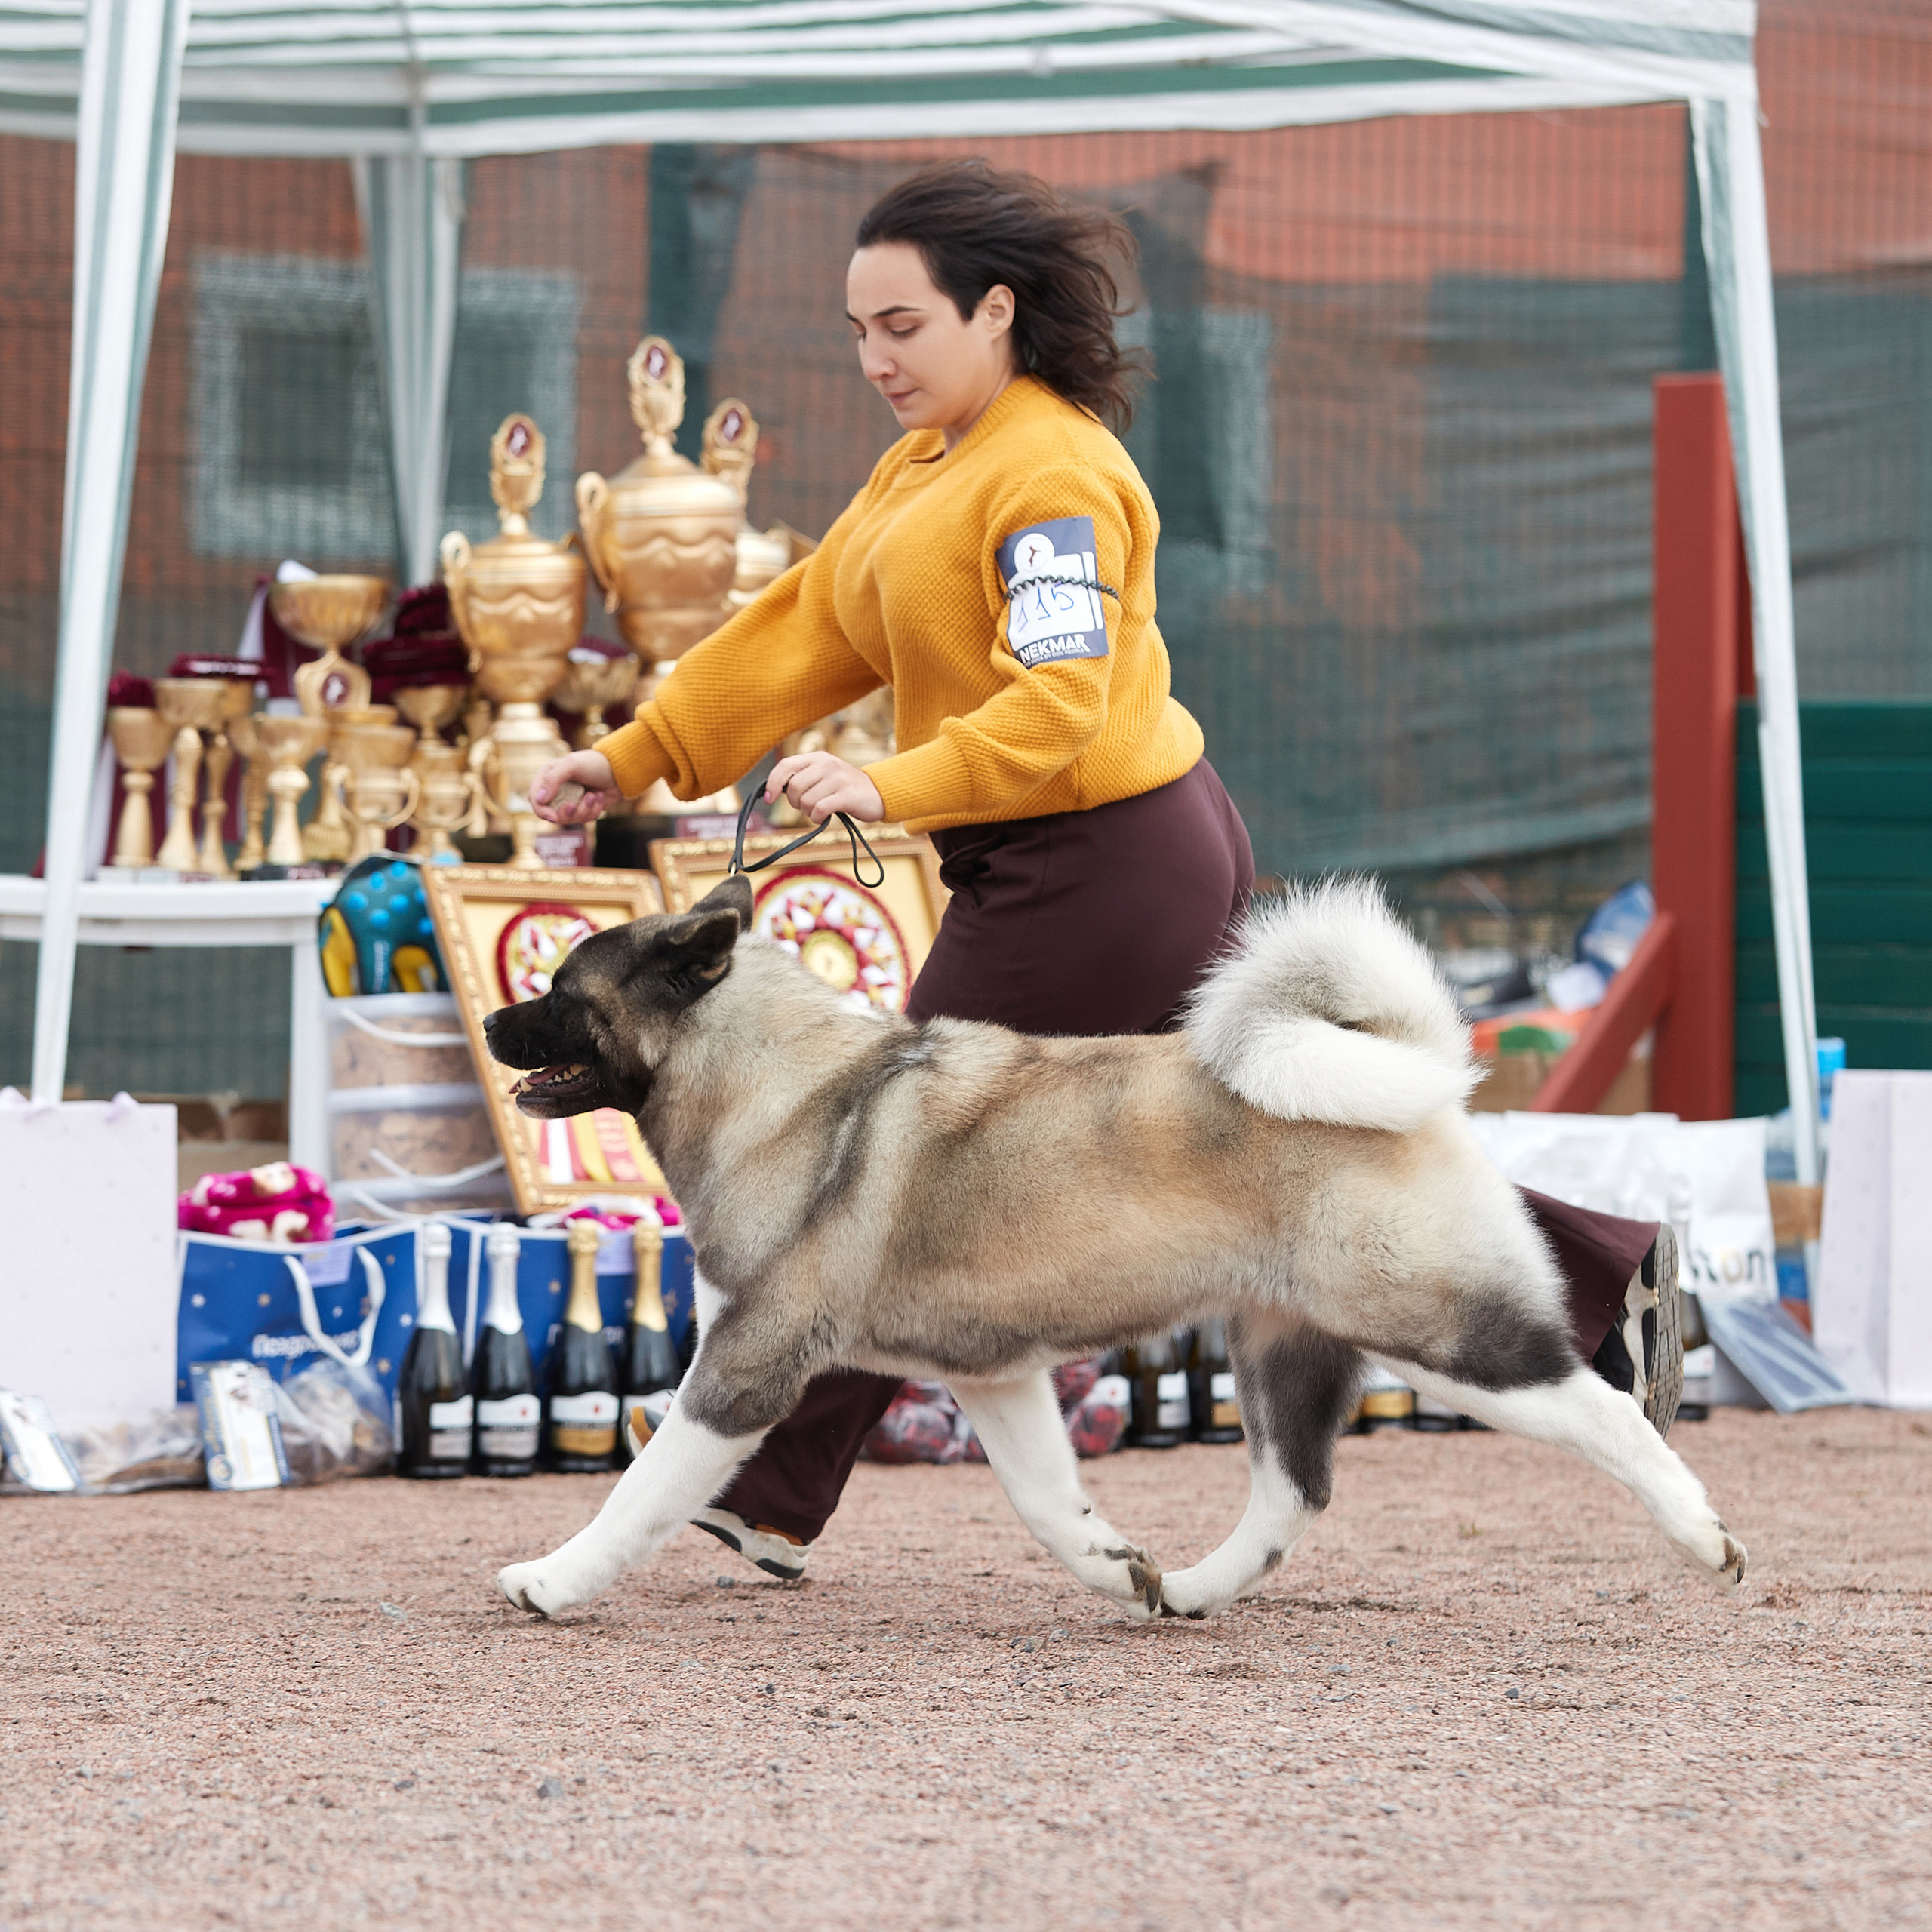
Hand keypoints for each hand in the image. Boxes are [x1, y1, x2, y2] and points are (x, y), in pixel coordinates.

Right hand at [529, 750, 620, 824]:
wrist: (619, 771)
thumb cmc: (594, 764)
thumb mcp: (572, 765)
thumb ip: (553, 779)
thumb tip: (540, 799)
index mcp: (548, 778)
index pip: (536, 800)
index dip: (542, 811)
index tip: (553, 816)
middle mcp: (556, 791)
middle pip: (551, 815)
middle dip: (566, 813)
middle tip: (575, 805)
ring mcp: (570, 801)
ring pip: (570, 819)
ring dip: (584, 809)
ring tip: (594, 795)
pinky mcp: (584, 809)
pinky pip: (584, 819)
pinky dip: (593, 811)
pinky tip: (600, 797)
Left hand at [765, 751, 884, 824]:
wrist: (878, 793)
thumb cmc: (844, 788)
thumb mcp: (823, 775)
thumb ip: (802, 777)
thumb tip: (775, 789)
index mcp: (817, 757)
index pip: (785, 765)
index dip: (773, 783)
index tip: (769, 798)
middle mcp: (827, 764)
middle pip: (794, 787)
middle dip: (795, 803)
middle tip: (806, 806)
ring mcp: (838, 778)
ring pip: (807, 801)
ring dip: (808, 812)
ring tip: (819, 811)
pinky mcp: (847, 795)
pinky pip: (820, 809)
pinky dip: (817, 818)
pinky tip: (824, 817)